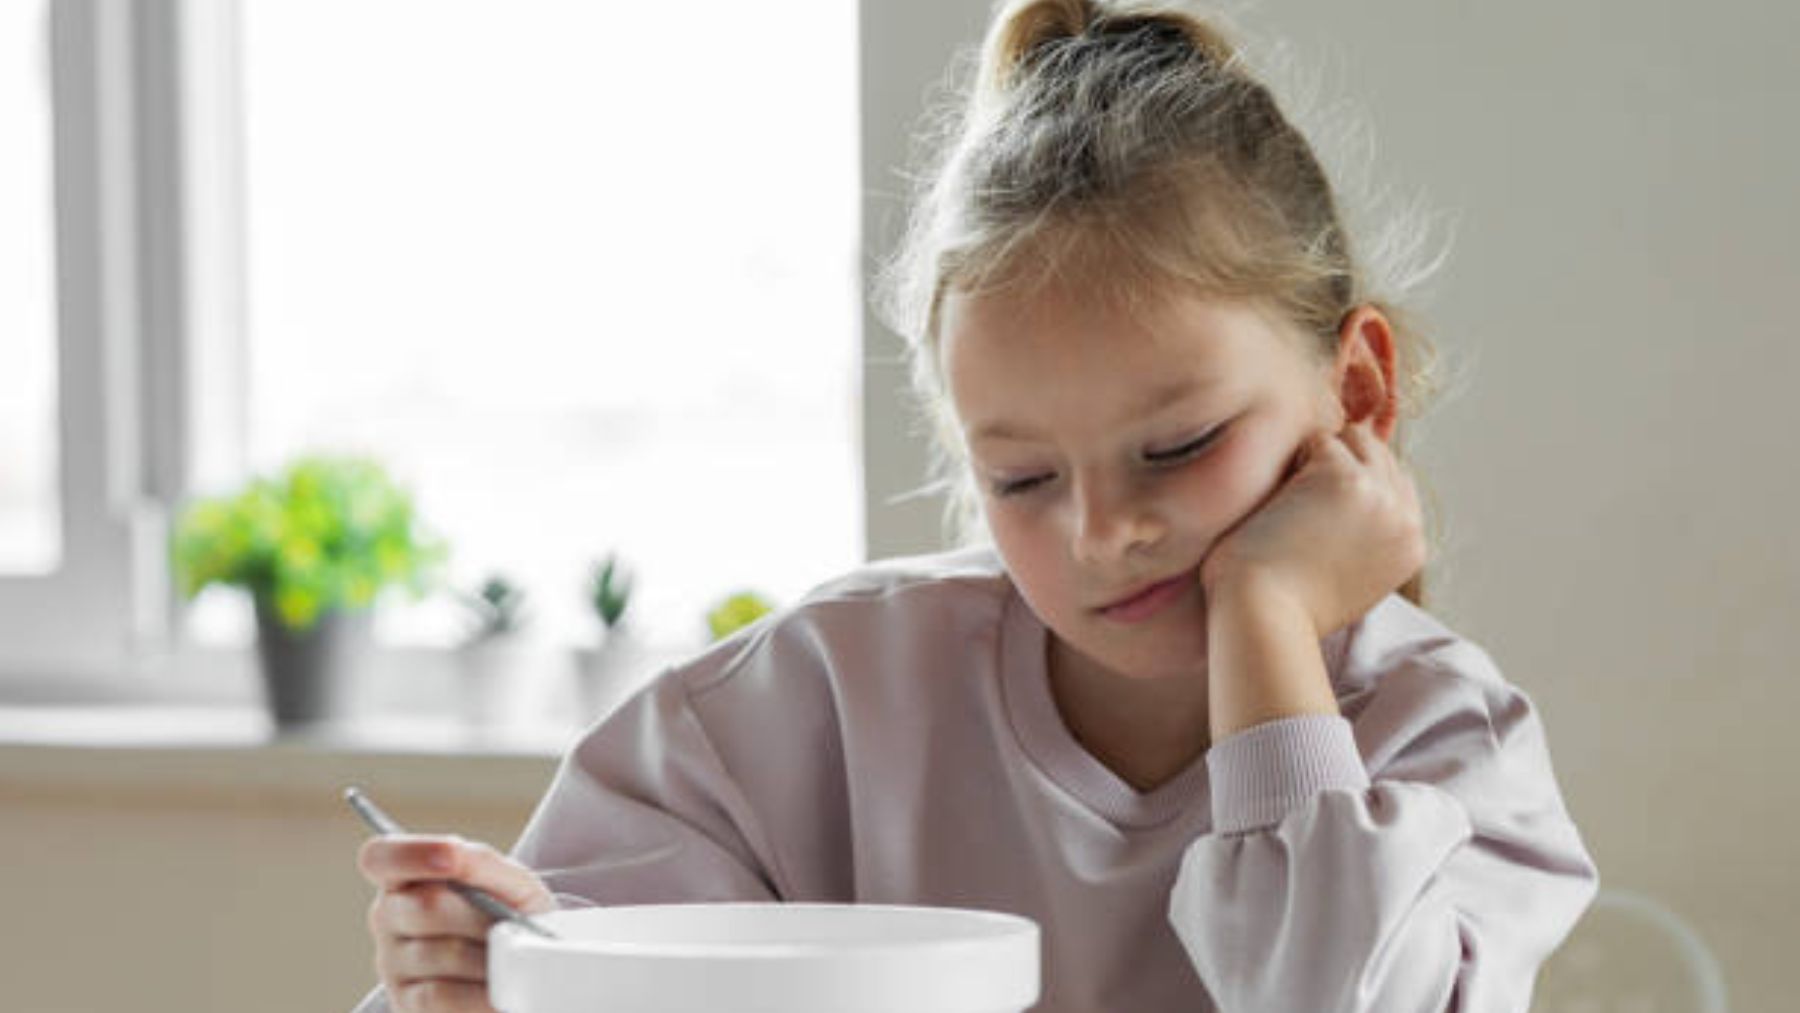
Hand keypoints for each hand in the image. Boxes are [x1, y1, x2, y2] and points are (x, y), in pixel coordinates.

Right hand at [358, 833, 556, 1012]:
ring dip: (489, 956)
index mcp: (404, 876)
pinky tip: (500, 990)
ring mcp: (391, 964)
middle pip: (428, 907)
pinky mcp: (405, 1004)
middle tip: (514, 926)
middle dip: (481, 916)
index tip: (453, 854)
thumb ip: (480, 863)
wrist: (524, 969)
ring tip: (513, 957)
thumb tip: (455, 856)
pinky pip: (442, 996)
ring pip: (442, 953)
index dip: (411, 853)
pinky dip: (480, 992)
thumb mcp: (507, 881)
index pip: (380, 857)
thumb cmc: (509, 916)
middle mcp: (388, 917)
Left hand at [1198, 419, 1425, 637]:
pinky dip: (1294, 459)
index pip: (1398, 486)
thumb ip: (1364, 542)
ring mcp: (1380, 495)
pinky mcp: (1345, 477)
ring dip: (1318, 457)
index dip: (1359, 483)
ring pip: (1355, 440)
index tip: (1322, 502)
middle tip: (1298, 498)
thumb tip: (1346, 509)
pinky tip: (1277, 497)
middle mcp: (1405, 519)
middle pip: (1380, 457)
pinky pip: (1320, 441)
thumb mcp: (1348, 579)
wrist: (1265, 616)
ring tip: (1289, 499)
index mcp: (1411, 546)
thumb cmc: (1288, 605)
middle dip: (1340, 464)